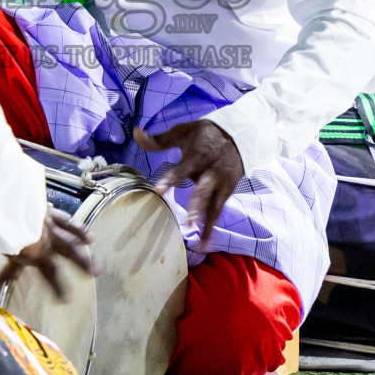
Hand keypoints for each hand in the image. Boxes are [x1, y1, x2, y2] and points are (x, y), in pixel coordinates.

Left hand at [0, 206, 95, 301]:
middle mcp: (48, 243)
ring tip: (97, 263)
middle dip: (81, 266)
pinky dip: (79, 230)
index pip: (50, 275)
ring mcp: (52, 228)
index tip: (67, 300)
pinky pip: (69, 222)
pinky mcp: (52, 214)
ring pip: (72, 241)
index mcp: (35, 255)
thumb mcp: (3, 253)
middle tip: (93, 275)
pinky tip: (90, 237)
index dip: (59, 288)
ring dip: (85, 252)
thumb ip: (2, 274)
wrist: (7, 204)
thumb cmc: (2, 230)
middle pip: (68, 256)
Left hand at [134, 119, 244, 247]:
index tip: (158, 191)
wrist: (239, 133)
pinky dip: (213, 226)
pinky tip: (205, 241)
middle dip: (197, 206)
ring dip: (207, 223)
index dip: (170, 180)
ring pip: (214, 205)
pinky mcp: (228, 190)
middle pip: (203, 191)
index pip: (181, 170)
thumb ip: (159, 140)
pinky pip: (219, 210)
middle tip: (189, 222)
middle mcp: (210, 172)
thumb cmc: (205, 134)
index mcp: (196, 157)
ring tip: (200, 242)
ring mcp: (221, 182)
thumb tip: (135, 133)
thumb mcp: (182, 132)